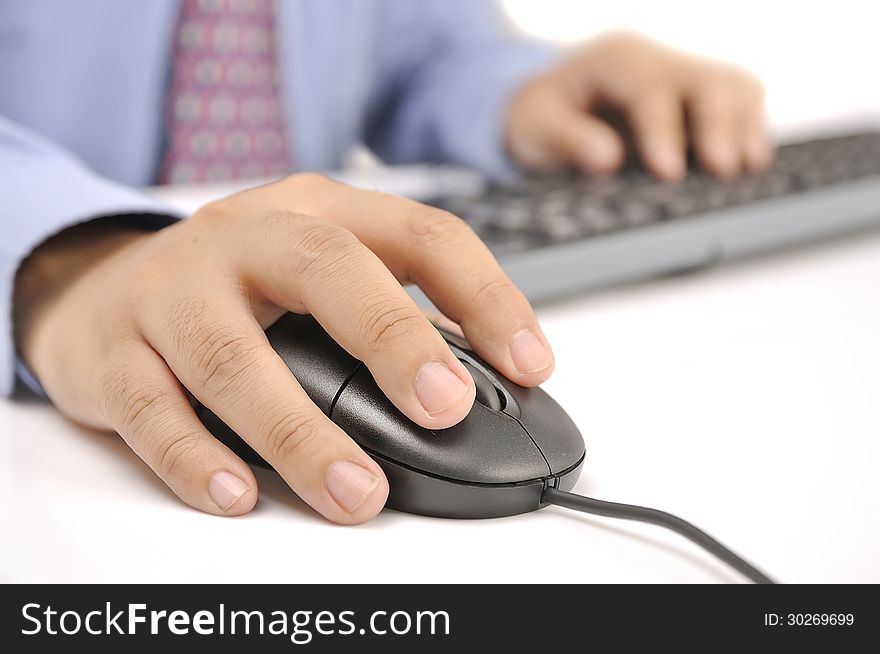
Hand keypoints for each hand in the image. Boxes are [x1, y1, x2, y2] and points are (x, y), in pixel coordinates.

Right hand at [13, 174, 553, 522]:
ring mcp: (173, 288)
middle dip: (394, 337)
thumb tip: (476, 388)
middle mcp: (247, 235)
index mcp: (318, 212)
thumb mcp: (319, 276)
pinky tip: (238, 492)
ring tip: (357, 491)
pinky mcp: (113, 348)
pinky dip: (197, 456)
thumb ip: (389, 319)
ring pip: (233, 354)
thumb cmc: (238, 286)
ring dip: (300, 431)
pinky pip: (151, 406)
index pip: (421, 235)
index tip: (531, 363)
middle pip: (327, 268)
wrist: (102, 285)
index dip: (486, 295)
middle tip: (444, 408)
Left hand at [506, 32, 772, 179]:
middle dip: (719, 125)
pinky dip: (751, 129)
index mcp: (615, 59)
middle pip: (706, 80)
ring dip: (745, 126)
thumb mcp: (533, 126)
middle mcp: (656, 60)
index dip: (663, 130)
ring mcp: (682, 76)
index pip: (650, 88)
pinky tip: (752, 162)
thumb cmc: (538, 116)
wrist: (547, 105)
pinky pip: (740, 103)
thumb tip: (605, 159)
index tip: (668, 172)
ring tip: (749, 168)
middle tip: (723, 170)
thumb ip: (565, 139)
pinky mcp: (699, 99)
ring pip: (733, 86)